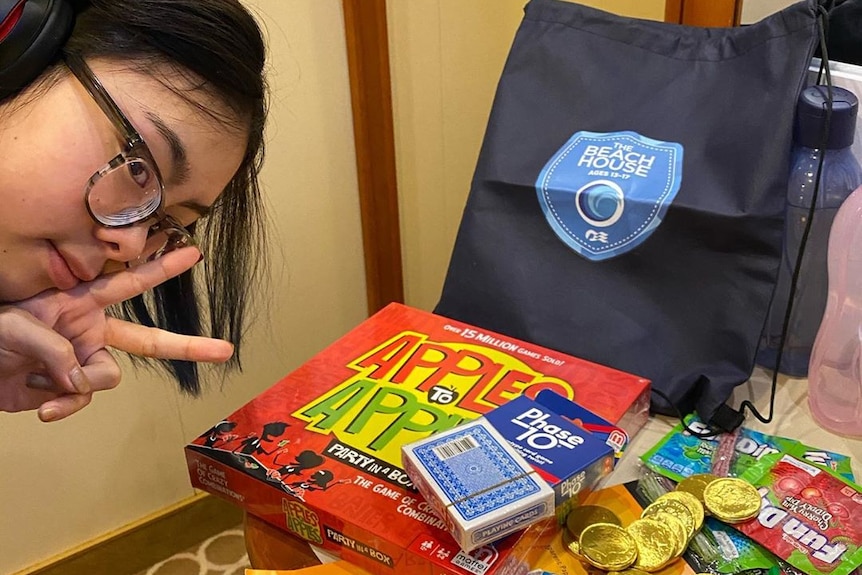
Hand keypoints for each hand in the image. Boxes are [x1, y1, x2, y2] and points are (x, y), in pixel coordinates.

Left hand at [0, 248, 233, 421]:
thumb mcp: (16, 327)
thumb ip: (55, 348)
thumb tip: (82, 379)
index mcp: (81, 303)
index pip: (129, 283)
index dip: (162, 268)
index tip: (193, 253)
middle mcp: (89, 332)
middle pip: (148, 341)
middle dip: (188, 346)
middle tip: (224, 349)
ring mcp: (82, 362)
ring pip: (107, 378)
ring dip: (76, 385)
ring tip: (42, 383)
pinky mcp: (69, 390)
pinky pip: (82, 401)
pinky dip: (62, 406)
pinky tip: (40, 405)